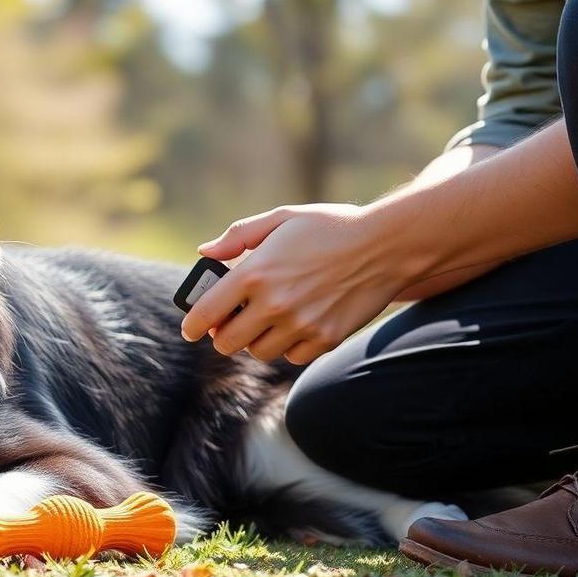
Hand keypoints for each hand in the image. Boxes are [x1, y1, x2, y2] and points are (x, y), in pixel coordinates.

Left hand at [180, 204, 415, 363]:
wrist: (386, 245)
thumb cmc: (330, 227)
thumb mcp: (281, 218)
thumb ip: (239, 236)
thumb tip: (205, 252)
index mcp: (254, 273)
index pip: (206, 313)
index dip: (193, 326)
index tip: (191, 329)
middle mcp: (273, 304)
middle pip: (227, 343)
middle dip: (223, 335)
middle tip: (230, 323)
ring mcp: (300, 325)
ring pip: (259, 352)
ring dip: (256, 340)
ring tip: (266, 319)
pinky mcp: (324, 339)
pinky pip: (292, 357)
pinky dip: (288, 346)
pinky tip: (295, 324)